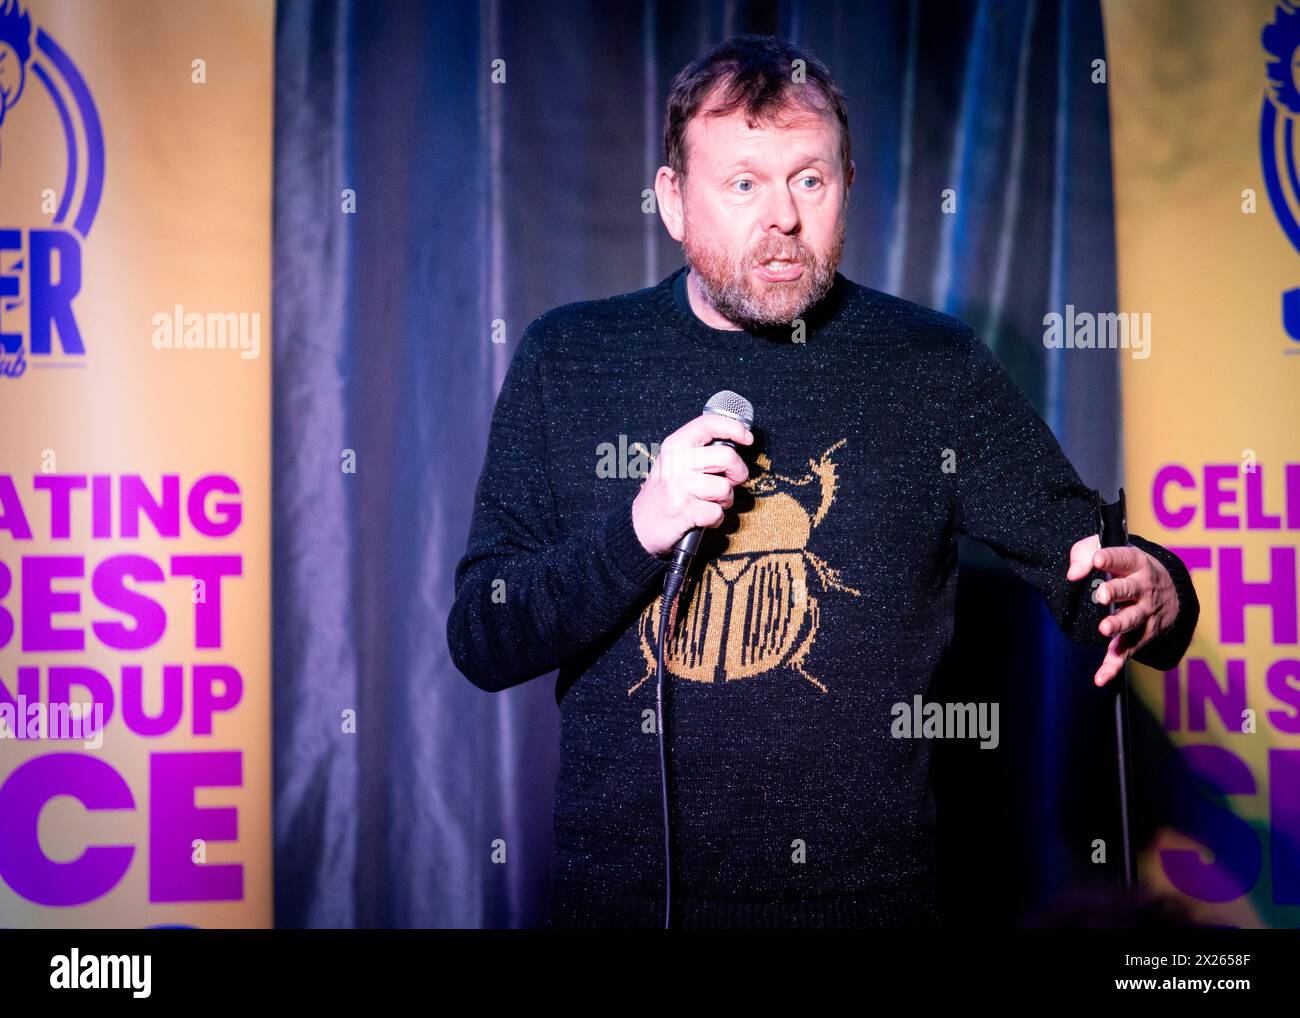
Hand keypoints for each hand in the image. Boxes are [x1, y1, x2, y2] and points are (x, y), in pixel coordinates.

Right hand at [631, 413, 752, 556]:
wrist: (639, 526)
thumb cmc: (664, 493)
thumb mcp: (673, 462)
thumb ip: (699, 450)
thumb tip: (735, 442)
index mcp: (675, 446)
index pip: (709, 424)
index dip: (735, 428)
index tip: (747, 438)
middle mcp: (676, 463)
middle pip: (727, 457)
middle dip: (738, 473)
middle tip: (731, 481)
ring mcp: (679, 487)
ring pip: (725, 488)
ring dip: (725, 500)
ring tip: (711, 502)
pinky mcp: (683, 512)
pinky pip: (717, 513)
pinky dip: (715, 519)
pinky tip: (703, 518)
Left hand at [1066, 535, 1179, 686]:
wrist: (1170, 589)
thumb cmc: (1125, 565)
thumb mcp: (1108, 550)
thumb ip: (1085, 556)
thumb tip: (1072, 574)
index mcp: (1136, 563)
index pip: (1124, 558)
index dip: (1111, 559)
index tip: (1098, 560)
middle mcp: (1144, 588)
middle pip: (1130, 590)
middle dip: (1116, 592)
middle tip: (1102, 596)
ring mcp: (1146, 613)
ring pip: (1133, 620)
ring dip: (1119, 625)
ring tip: (1105, 628)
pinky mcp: (1142, 636)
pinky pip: (1127, 651)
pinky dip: (1114, 665)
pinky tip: (1100, 677)